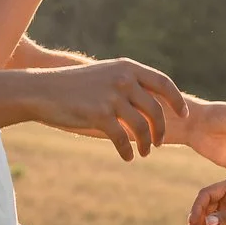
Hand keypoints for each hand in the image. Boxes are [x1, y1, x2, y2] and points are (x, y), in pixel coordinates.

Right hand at [32, 58, 188, 160]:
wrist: (41, 90)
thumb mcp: (105, 75)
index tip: (184, 115)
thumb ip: (127, 83)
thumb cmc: (73, 86)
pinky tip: (127, 157)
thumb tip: (151, 101)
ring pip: (141, 127)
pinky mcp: (99, 115)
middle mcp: (123, 79)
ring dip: (146, 144)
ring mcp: (112, 97)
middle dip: (160, 130)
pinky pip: (122, 139)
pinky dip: (126, 151)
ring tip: (144, 153)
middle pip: (156, 109)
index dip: (177, 100)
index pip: (164, 83)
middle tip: (158, 143)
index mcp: (127, 67)